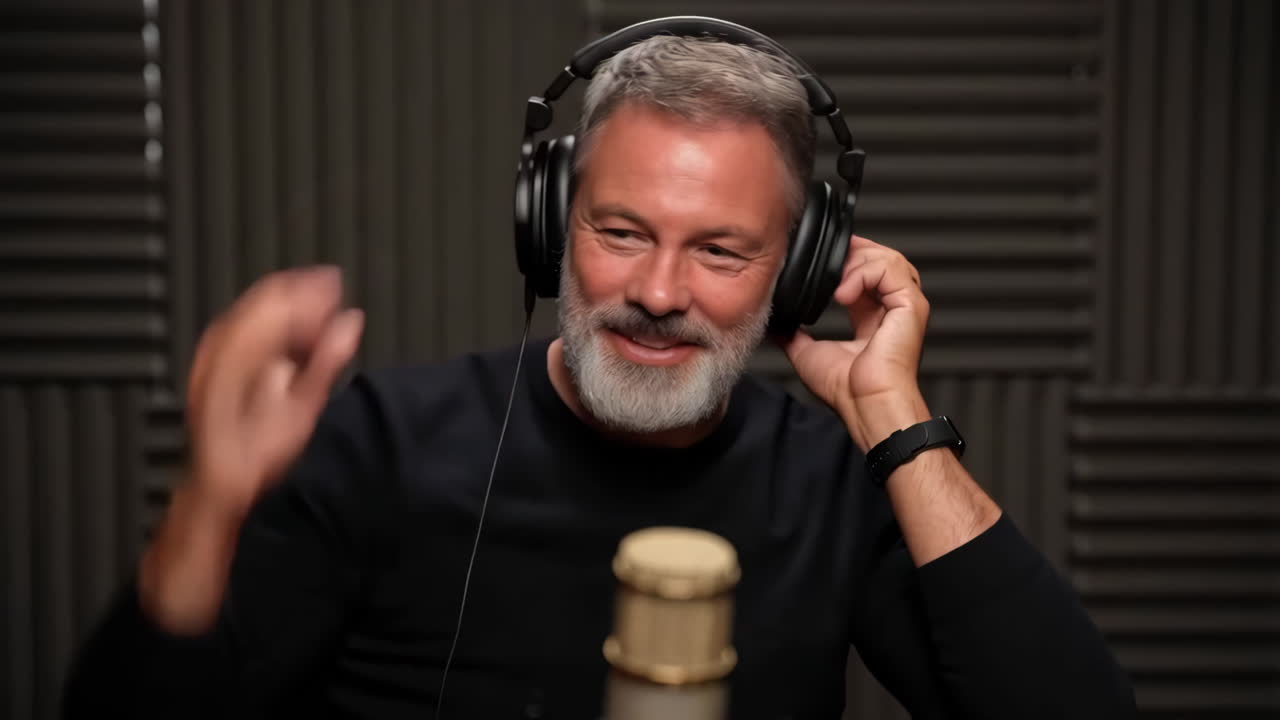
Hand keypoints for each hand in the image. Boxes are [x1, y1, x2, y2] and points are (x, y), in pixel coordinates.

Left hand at [185, 266, 363, 519]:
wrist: (217, 483)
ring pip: (253, 310)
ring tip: (317, 309)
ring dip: (288, 306)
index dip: (312, 288)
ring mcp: (212, 351)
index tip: (338, 286)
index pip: (280, 297)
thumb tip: (351, 321)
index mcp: (242, 346)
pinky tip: (289, 332)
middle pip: (264, 298)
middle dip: (302, 292)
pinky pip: (243, 327)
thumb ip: (328, 359)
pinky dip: (271, 323)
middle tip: (333, 291)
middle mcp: (221, 341)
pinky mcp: (212, 364)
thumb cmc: (257, 453)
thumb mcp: (302, 408)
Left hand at [779, 235, 929, 450]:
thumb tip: (777, 325)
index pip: (864, 271)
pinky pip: (891, 269)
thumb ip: (794, 334)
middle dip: (850, 253)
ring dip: (855, 262)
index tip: (818, 261)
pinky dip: (863, 273)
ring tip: (834, 284)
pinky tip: (842, 294)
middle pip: (878, 257)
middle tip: (824, 264)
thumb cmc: (847, 391)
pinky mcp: (912, 305)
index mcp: (871, 316)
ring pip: (888, 258)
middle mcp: (890, 308)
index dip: (842, 260)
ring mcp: (904, 305)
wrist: (865, 404)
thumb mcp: (807, 353)